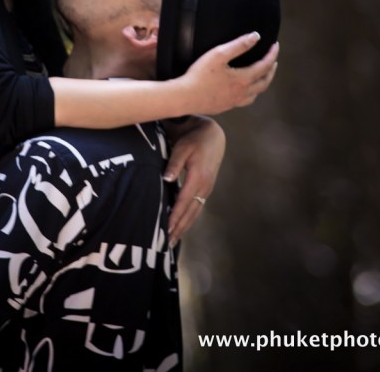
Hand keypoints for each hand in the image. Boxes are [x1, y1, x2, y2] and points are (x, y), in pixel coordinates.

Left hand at [163, 116, 225, 245]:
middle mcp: (205, 187)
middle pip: (191, 213)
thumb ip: (174, 163)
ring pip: (195, 212)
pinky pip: (197, 207)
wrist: (212, 135)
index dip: (175, 216)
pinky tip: (182, 226)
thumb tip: (166, 179)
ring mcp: (207, 189)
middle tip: (167, 243)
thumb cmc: (194, 139)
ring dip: (184, 227)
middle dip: (179, 228)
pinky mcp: (206, 188)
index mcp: (198, 178)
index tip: (166, 229)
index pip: (184, 202)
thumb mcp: (182, 148)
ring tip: (173, 240)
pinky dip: (189, 219)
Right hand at [173, 33, 278, 115]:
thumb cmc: (199, 75)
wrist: (185, 97)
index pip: (265, 65)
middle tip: (273, 61)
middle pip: (264, 82)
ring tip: (262, 76)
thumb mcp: (218, 54)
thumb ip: (239, 45)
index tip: (275, 45)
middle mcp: (242, 93)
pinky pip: (244, 101)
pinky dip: (250, 93)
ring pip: (256, 94)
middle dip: (271, 70)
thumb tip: (255, 36)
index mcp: (243, 79)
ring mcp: (234, 102)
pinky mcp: (225, 107)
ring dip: (262, 83)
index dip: (272, 54)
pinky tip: (244, 91)